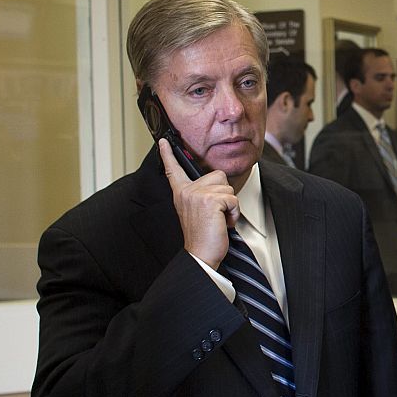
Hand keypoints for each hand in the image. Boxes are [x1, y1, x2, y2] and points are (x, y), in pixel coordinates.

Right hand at [160, 139, 237, 267]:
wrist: (201, 254)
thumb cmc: (202, 236)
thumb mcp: (197, 211)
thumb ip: (201, 196)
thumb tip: (216, 185)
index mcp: (181, 193)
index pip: (174, 170)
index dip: (168, 154)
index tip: (163, 141)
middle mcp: (187, 191)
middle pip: (219, 176)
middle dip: (224, 195)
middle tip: (215, 214)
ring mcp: (197, 194)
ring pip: (228, 188)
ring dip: (230, 206)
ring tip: (219, 219)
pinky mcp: (210, 200)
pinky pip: (233, 199)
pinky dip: (234, 213)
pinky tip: (223, 223)